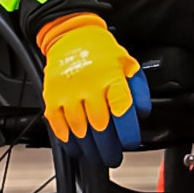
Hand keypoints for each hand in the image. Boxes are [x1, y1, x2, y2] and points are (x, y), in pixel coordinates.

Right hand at [39, 12, 151, 167]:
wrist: (71, 35)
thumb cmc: (101, 52)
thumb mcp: (128, 64)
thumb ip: (138, 90)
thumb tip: (142, 113)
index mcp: (111, 77)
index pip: (122, 111)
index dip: (127, 133)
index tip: (129, 143)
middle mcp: (89, 85)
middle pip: (100, 126)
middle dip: (108, 148)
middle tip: (113, 157)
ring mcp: (68, 91)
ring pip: (79, 129)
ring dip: (88, 148)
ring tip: (96, 155)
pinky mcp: (51, 95)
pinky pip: (57, 124)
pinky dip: (66, 139)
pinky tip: (74, 146)